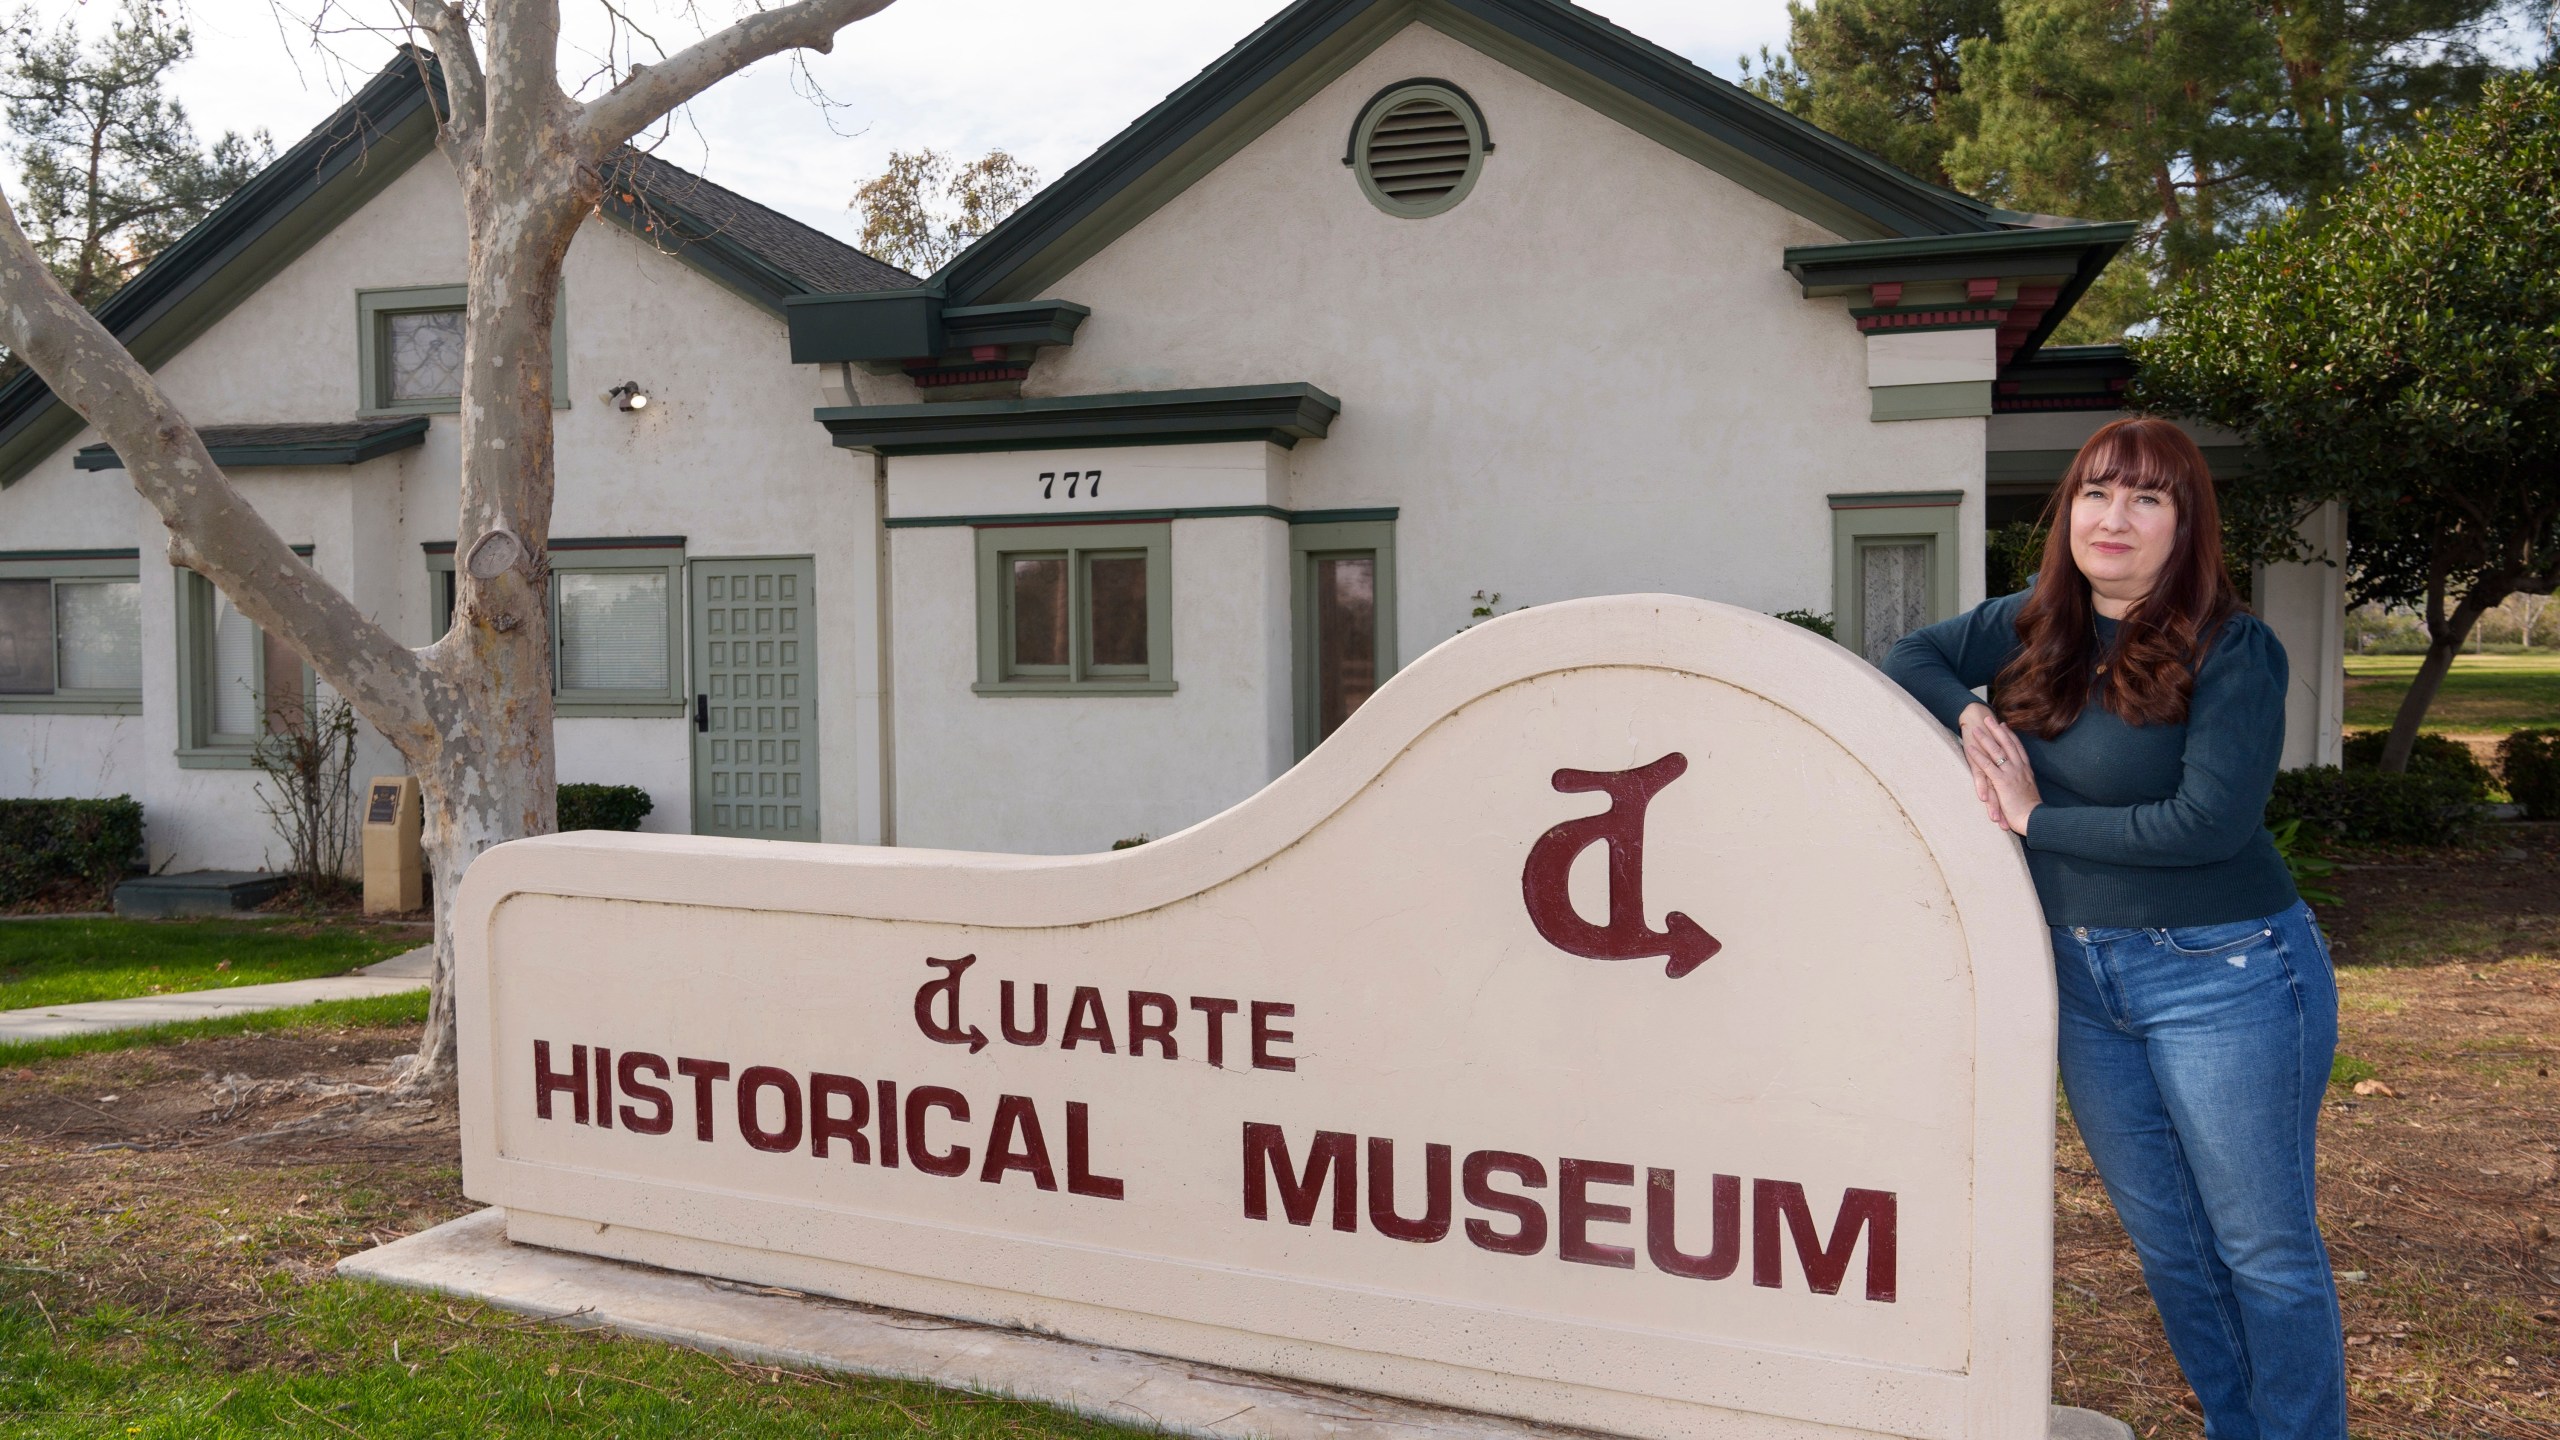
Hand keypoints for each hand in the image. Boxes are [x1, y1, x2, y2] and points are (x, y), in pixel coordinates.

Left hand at [1962, 710, 2041, 834]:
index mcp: (2026, 771)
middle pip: (2007, 744)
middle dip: (1997, 730)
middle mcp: (2019, 768)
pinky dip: (1978, 755)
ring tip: (1976, 727)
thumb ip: (2023, 785)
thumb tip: (2021, 783)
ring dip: (1985, 738)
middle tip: (1989, 718)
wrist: (2037, 819)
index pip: (2018, 748)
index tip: (2004, 726)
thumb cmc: (2032, 811)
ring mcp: (2011, 773)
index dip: (2010, 736)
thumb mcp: (2029, 793)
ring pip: (1997, 751)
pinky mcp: (2002, 781)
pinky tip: (1970, 747)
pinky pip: (1987, 765)